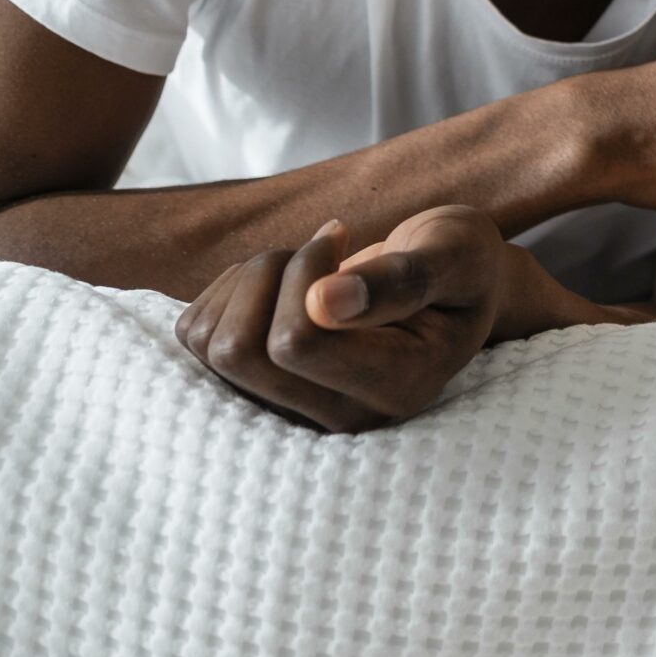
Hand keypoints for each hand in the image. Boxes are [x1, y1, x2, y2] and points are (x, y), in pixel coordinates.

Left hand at [174, 207, 518, 432]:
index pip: (294, 344)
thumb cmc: (459, 264)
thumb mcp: (455, 253)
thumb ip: (403, 278)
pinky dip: (229, 290)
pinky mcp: (256, 394)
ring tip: (306, 264)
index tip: (343, 237)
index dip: (303, 273)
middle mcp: (340, 420)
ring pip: (211, 343)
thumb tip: (323, 304)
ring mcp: (293, 412)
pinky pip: (196, 337)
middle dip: (271, 271)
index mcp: (398, 390)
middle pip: (238, 351)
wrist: (451, 287)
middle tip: (324, 245)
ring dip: (250, 278)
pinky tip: (281, 284)